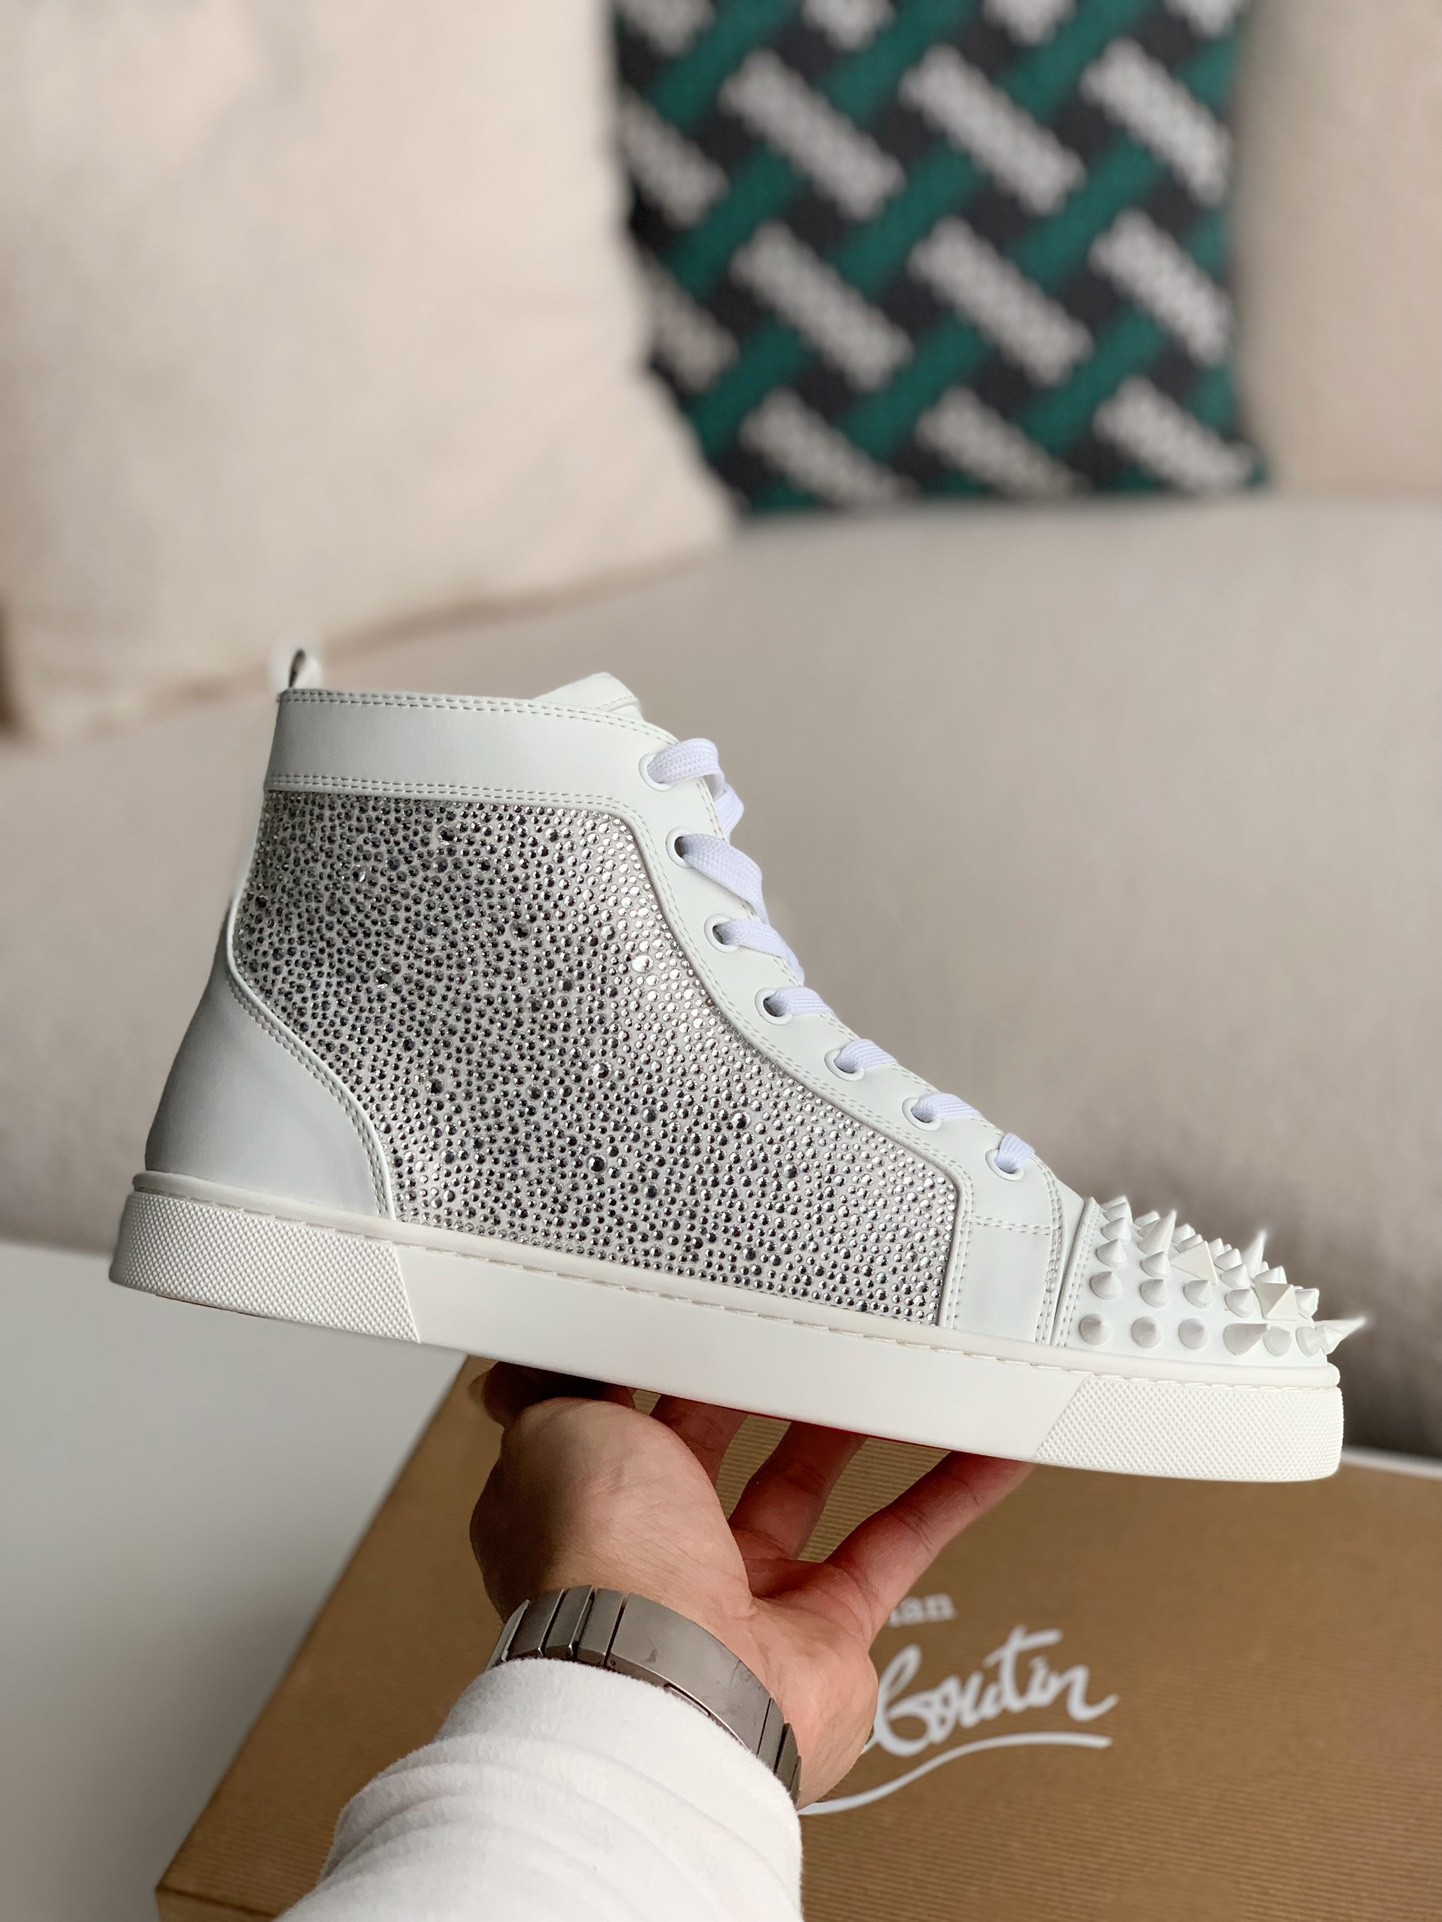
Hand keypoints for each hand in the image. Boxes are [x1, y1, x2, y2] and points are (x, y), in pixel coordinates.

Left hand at [469, 1365, 1029, 1804]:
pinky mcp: (827, 1635)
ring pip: (810, 1488)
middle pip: (722, 1446)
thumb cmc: (595, 1560)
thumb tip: (525, 1357)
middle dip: (762, 1381)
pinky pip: (896, 1546)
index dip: (664, 1357)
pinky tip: (982, 1446)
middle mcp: (659, 1557)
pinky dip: (947, 1495)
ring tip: (893, 1359)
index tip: (707, 1302)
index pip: (625, 1413)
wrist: (663, 1684)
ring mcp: (744, 1599)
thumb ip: (553, 1383)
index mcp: (586, 1503)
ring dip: (855, 1424)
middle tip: (806, 1318)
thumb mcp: (552, 1424)